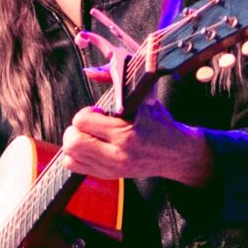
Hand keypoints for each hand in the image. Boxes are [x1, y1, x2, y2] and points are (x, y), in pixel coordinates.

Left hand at [59, 95, 213, 188]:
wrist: (176, 153)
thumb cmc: (160, 123)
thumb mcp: (145, 100)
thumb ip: (121, 86)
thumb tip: (91, 71)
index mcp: (126, 134)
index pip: (82, 122)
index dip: (86, 112)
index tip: (99, 111)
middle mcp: (117, 155)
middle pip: (72, 142)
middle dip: (76, 128)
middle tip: (90, 123)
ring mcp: (112, 168)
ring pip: (70, 155)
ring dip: (75, 141)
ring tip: (90, 134)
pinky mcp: (109, 176)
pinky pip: (75, 166)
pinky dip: (76, 154)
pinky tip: (90, 145)